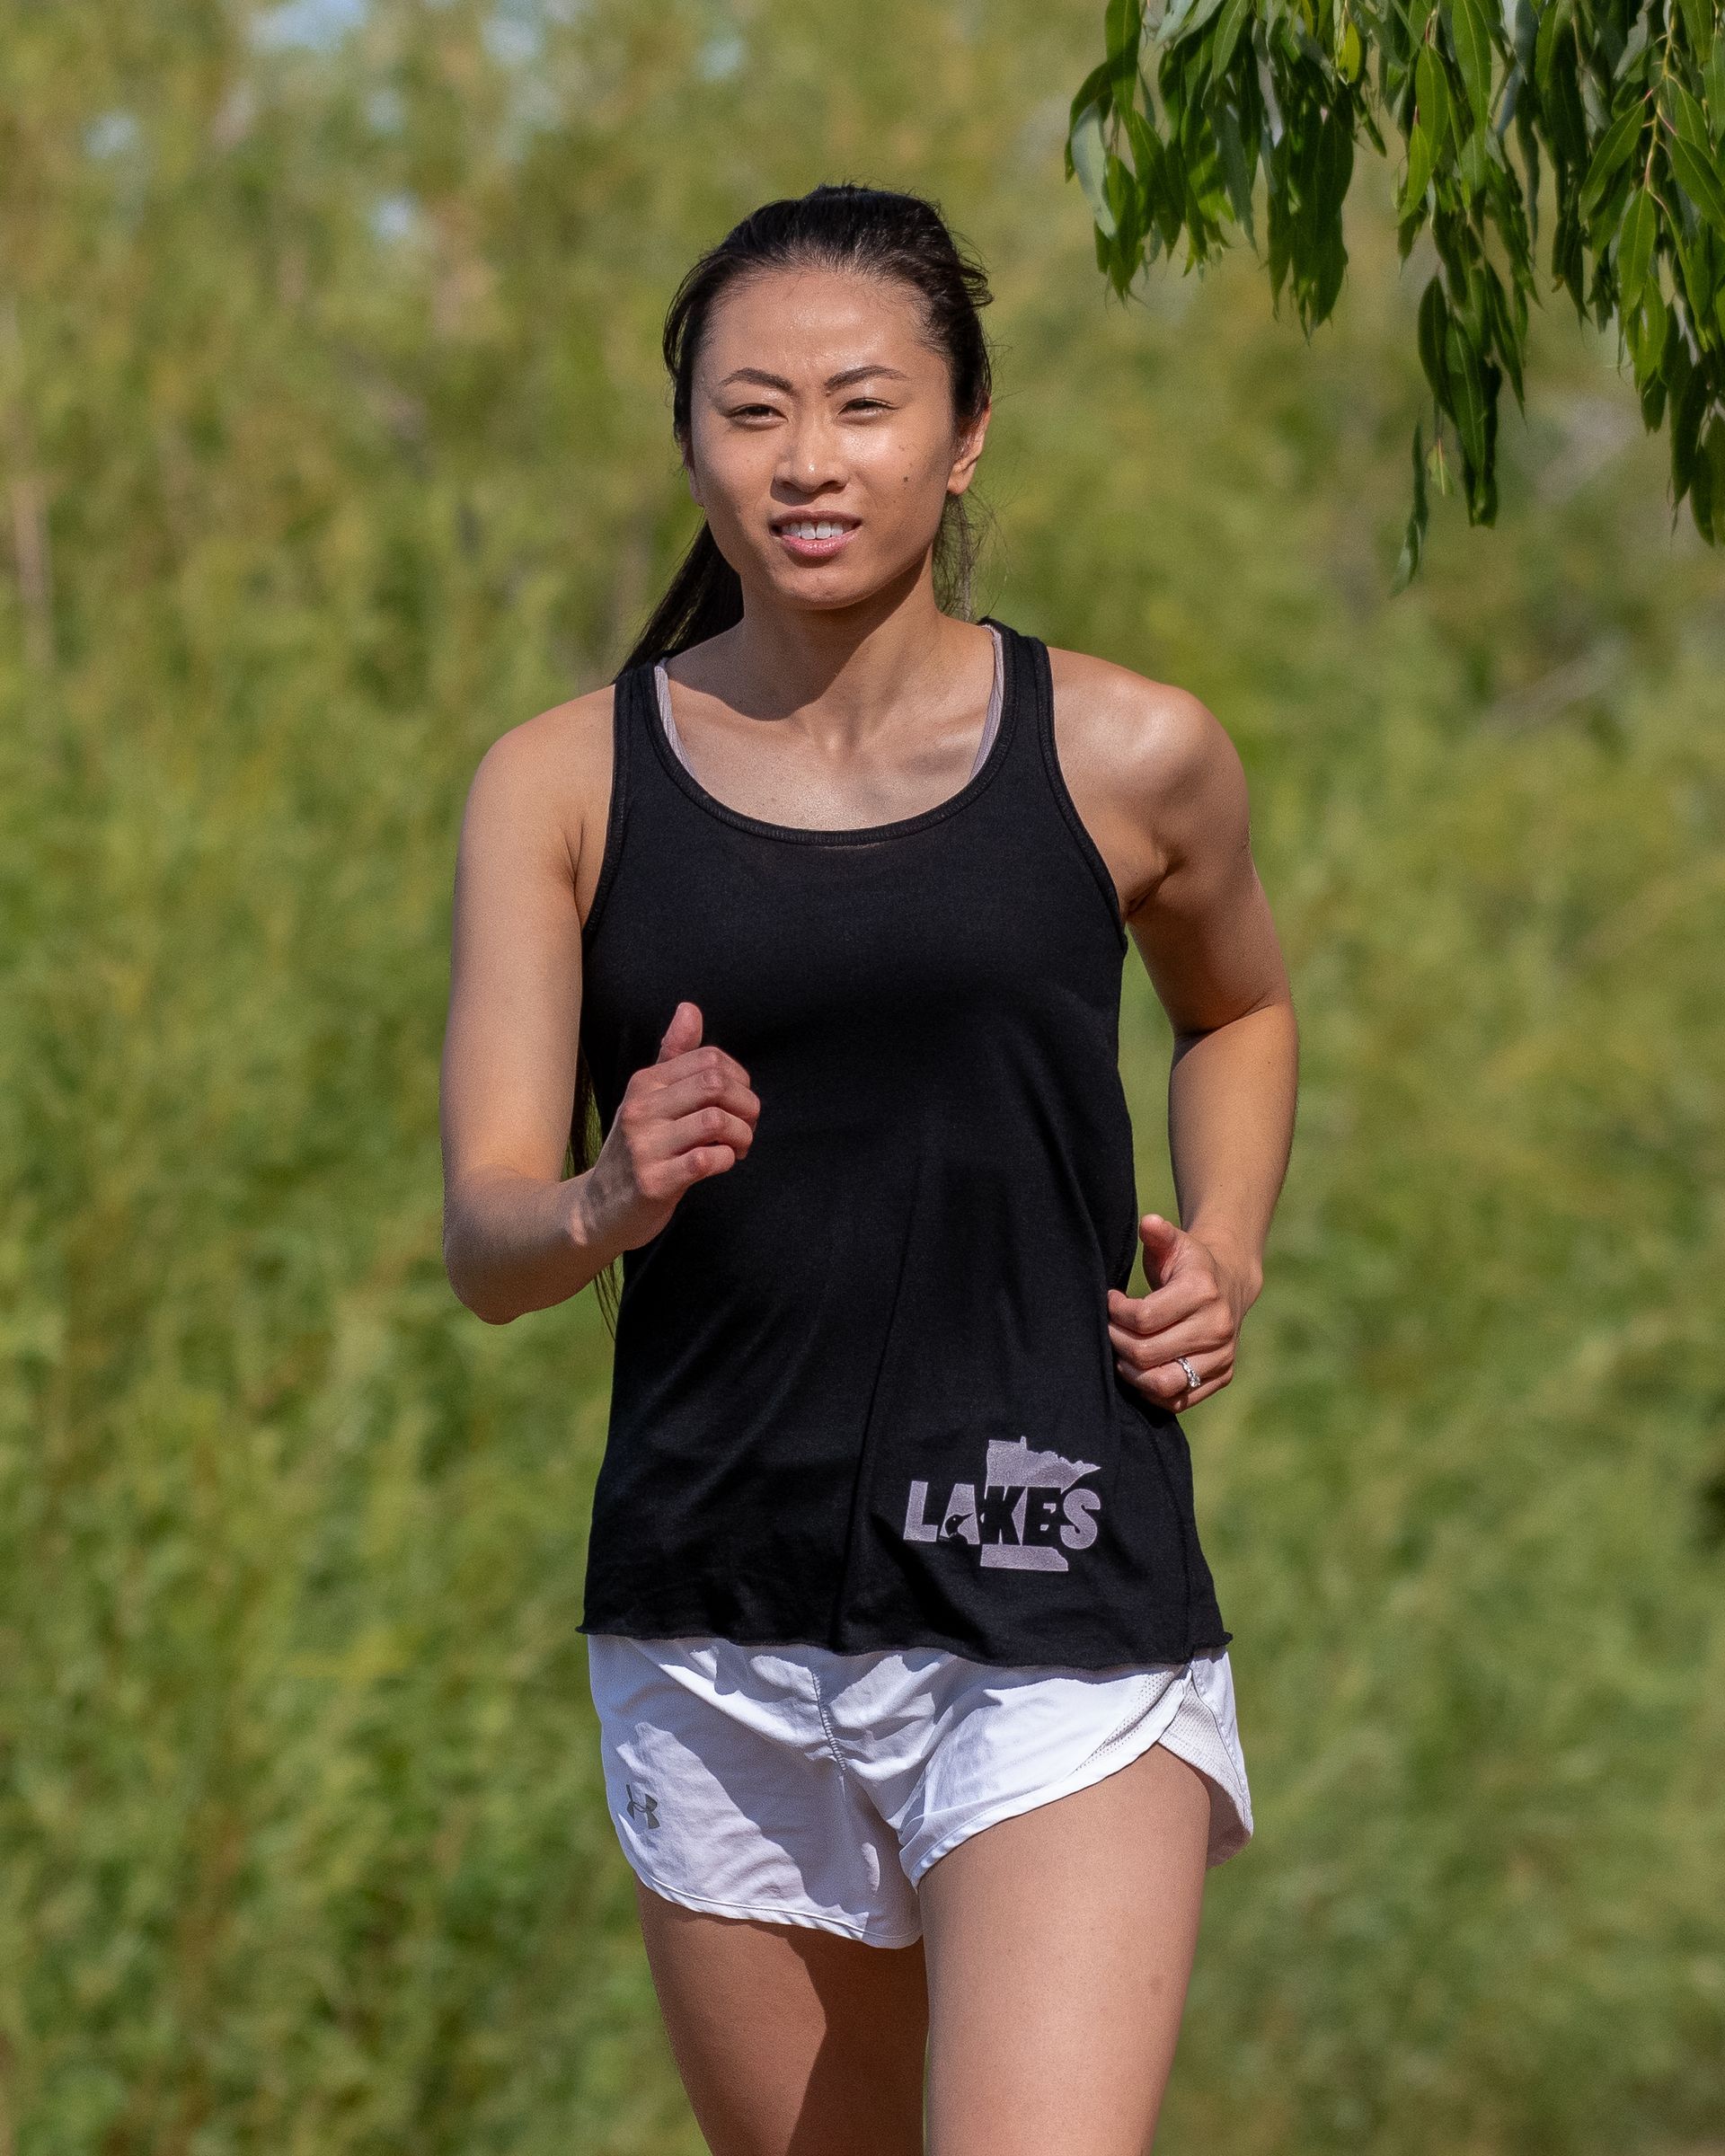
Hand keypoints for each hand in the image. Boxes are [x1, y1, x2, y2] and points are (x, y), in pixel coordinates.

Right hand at [578, 1001, 759, 1252]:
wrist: (598, 1208)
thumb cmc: (638, 1149)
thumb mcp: (650, 1099)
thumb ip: (674, 1056)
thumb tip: (690, 1008)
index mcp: (645, 1082)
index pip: (710, 1058)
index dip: (740, 1079)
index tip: (738, 1103)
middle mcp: (641, 1107)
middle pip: (716, 1083)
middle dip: (747, 1105)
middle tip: (746, 1127)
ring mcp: (645, 1145)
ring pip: (716, 1120)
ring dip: (741, 1136)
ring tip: (736, 1148)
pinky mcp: (653, 1182)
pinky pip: (706, 1159)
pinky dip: (726, 1160)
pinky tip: (720, 1164)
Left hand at [1106, 1213, 1252, 1411]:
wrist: (1230, 1284)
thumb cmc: (1190, 1264)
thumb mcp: (1176, 1244)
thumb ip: (1159, 1234)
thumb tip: (1148, 1223)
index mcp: (1203, 1291)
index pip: (1144, 1318)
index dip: (1117, 1314)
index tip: (1110, 1302)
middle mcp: (1217, 1326)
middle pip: (1147, 1353)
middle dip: (1117, 1342)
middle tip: (1108, 1330)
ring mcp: (1222, 1355)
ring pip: (1163, 1382)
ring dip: (1131, 1372)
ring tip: (1120, 1353)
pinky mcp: (1222, 1376)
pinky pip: (1178, 1399)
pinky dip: (1151, 1390)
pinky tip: (1138, 1369)